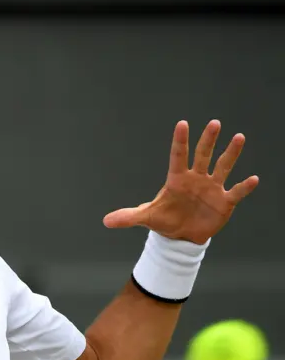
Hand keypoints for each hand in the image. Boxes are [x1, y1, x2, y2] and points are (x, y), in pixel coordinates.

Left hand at [102, 120, 258, 243]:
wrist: (182, 236)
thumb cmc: (165, 220)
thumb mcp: (146, 218)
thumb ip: (128, 216)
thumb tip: (105, 221)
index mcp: (177, 179)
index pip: (178, 156)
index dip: (180, 141)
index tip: (182, 123)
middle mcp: (196, 178)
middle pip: (202, 155)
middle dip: (208, 140)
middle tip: (214, 123)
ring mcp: (212, 188)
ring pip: (223, 166)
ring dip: (231, 154)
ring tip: (238, 137)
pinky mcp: (224, 202)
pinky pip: (236, 191)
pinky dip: (244, 187)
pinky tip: (253, 179)